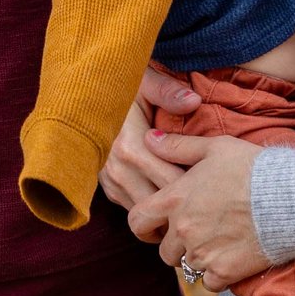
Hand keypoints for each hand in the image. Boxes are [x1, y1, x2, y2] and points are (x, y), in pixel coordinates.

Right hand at [99, 67, 203, 209]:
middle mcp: (119, 171)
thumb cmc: (116, 89)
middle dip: (188, 203)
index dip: (198, 184)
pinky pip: (137, 209)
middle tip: (213, 196)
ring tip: (195, 200)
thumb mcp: (142, 81)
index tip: (216, 179)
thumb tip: (194, 101)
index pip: (173, 182)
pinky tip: (171, 196)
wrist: (78, 101)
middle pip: (163, 204)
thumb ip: (167, 91)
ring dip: (170, 209)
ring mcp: (112, 183)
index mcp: (130, 146)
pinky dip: (155, 207)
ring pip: (149, 213)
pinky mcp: (109, 191)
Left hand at [127, 131, 267, 292]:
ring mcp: (202, 254)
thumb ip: (177, 146)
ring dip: (198, 258)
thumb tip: (149, 137)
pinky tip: (232, 256)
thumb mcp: (214, 147)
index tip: (157, 225)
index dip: (144, 224)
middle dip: (176, 244)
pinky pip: (210, 282)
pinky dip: (218, 274)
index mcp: (174, 200)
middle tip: (198, 232)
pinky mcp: (224, 272)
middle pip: (164, 250)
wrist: (289, 198)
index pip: (137, 220)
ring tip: (220, 240)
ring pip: (187, 266)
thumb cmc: (251, 167)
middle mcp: (182, 230)